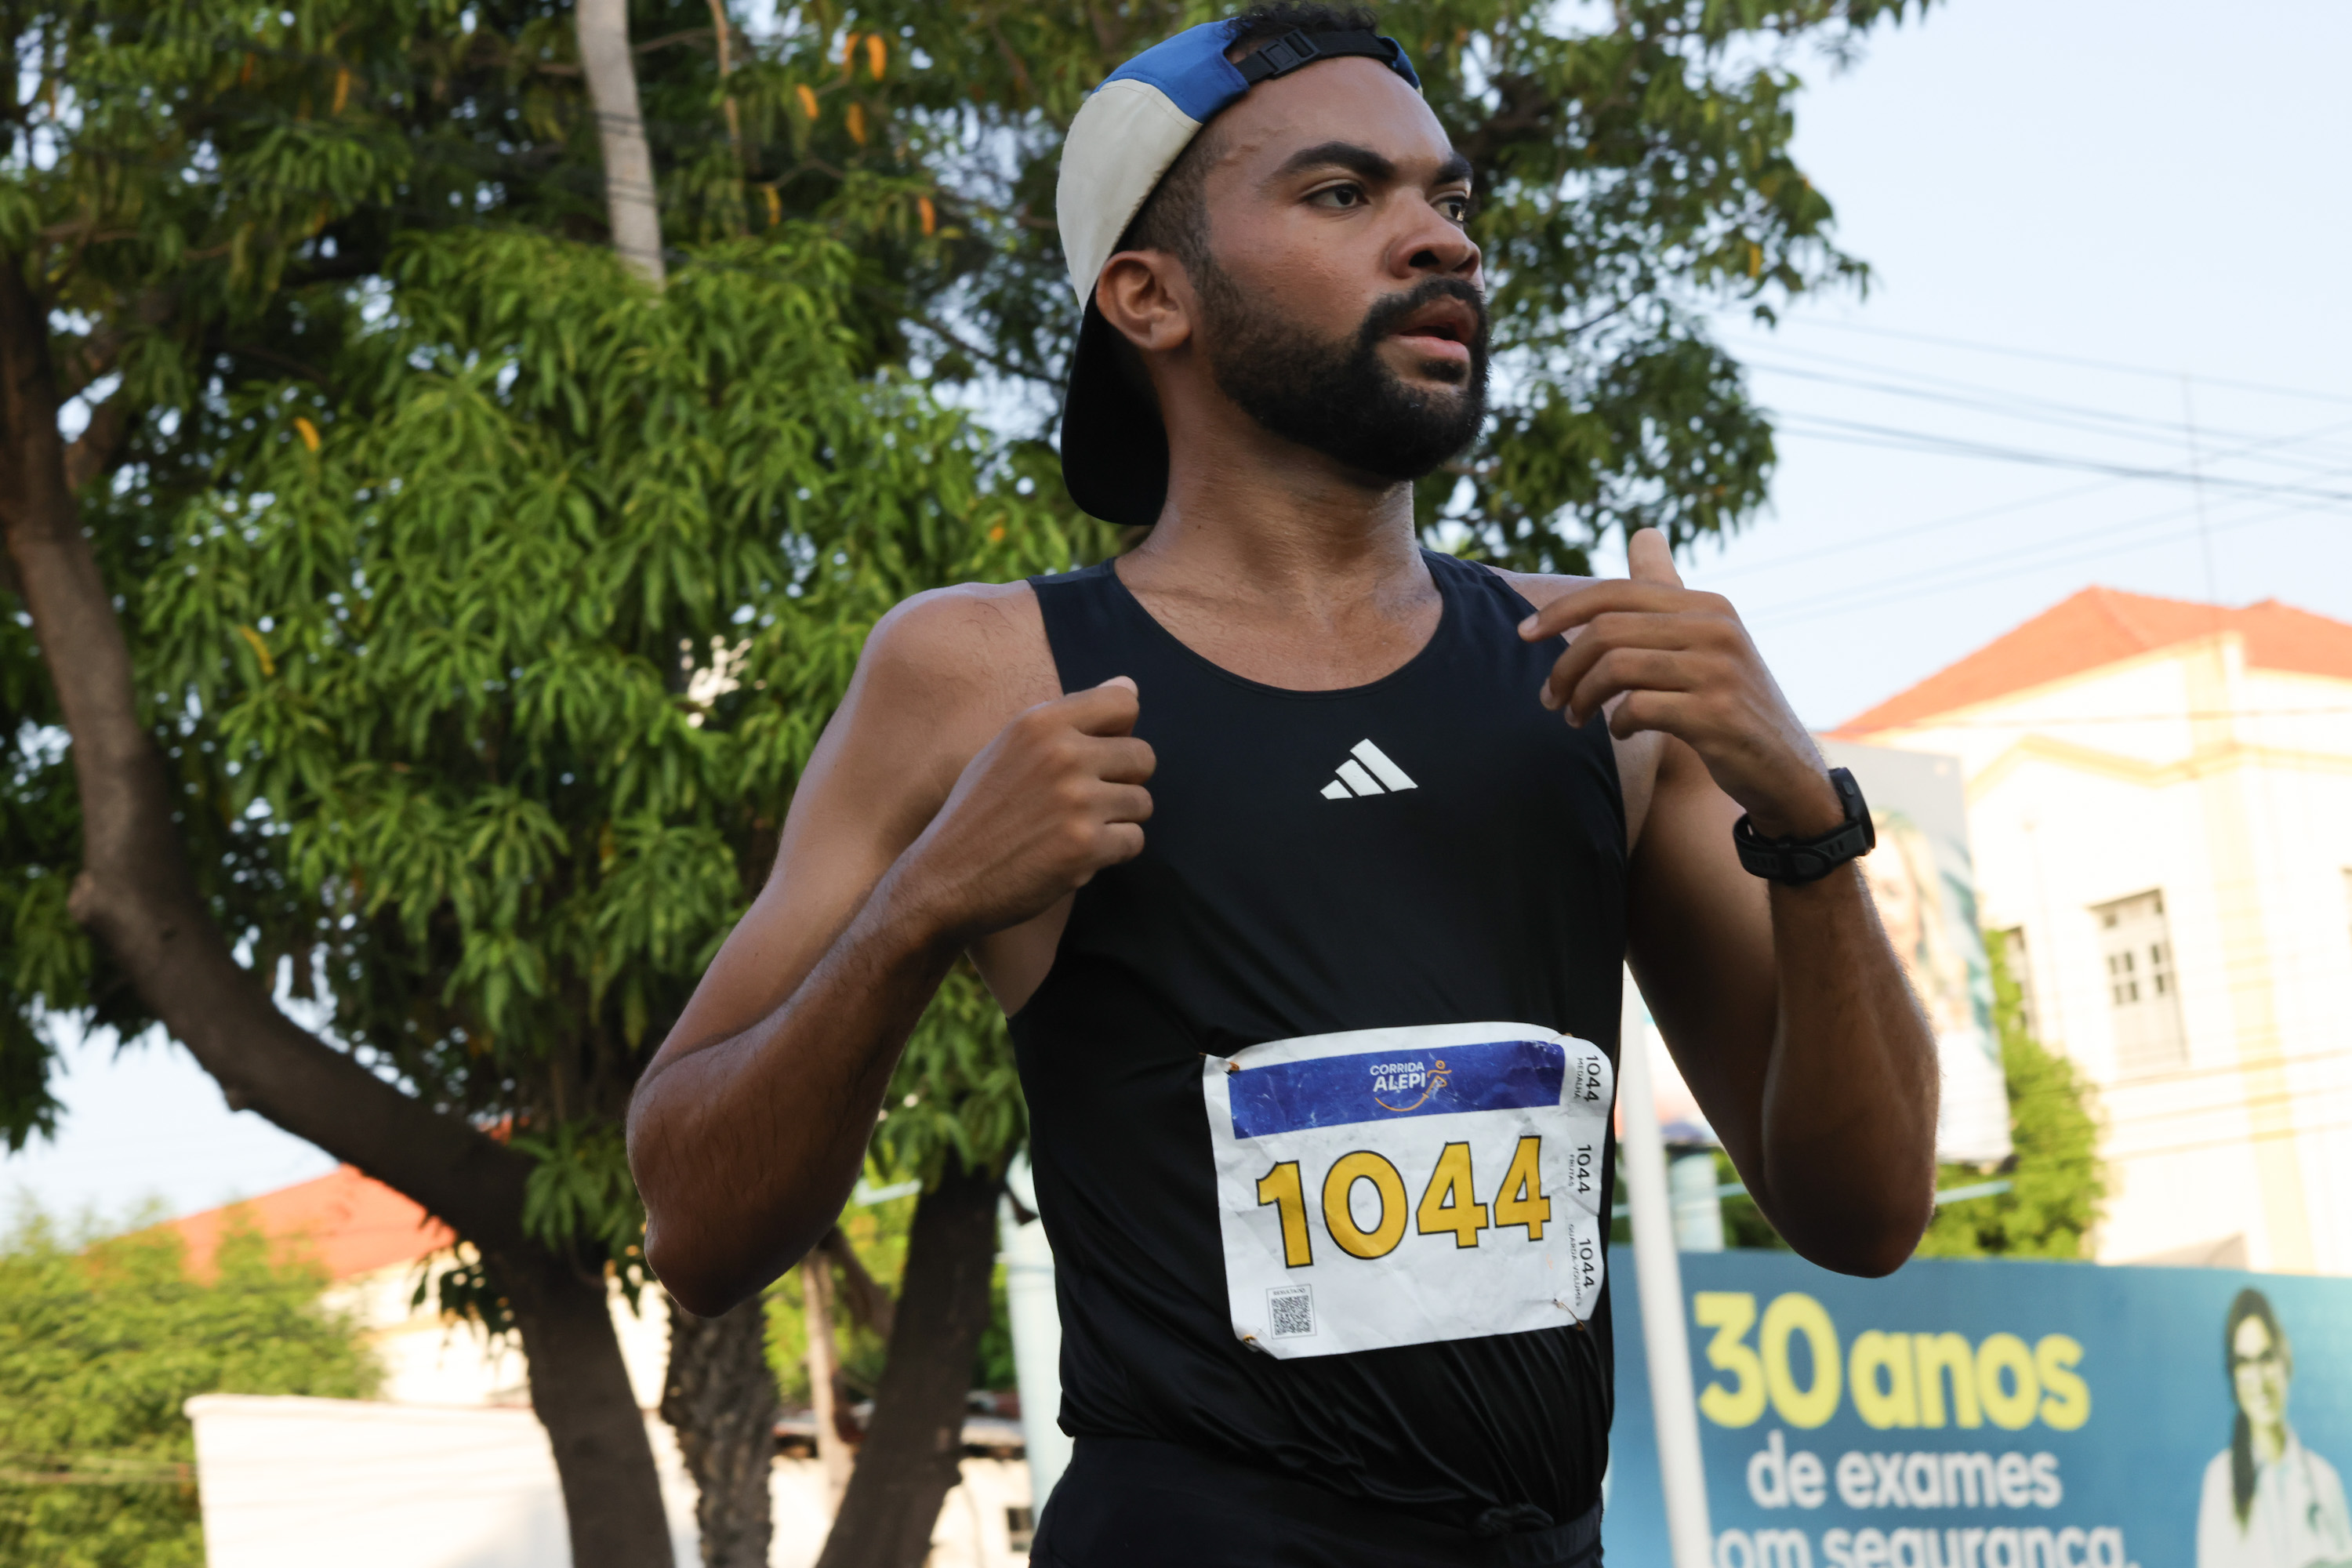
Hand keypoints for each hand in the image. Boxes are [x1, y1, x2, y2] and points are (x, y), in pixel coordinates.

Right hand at [894, 677, 1154, 943]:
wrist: (943, 880)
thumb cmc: (978, 814)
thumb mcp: (1010, 748)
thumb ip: (1068, 718)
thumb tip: (1129, 684)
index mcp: (1040, 722)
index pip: (1124, 703)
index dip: (1120, 733)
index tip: (1097, 757)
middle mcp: (1062, 754)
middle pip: (1144, 756)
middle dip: (1124, 782)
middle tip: (1085, 804)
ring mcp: (1076, 801)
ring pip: (1142, 802)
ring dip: (1117, 821)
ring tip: (1073, 831)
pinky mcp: (1085, 847)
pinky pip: (1133, 840)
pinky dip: (1111, 853)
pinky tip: (1073, 856)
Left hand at [1519, 529, 1839, 838]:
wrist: (1784, 770)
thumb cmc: (1728, 704)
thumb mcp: (1706, 641)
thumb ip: (1669, 594)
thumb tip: (1643, 533)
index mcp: (1707, 605)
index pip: (1616, 592)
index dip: (1561, 610)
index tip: (1524, 634)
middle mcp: (1716, 628)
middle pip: (1606, 630)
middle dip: (1564, 666)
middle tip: (1549, 697)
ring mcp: (1719, 670)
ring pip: (1615, 668)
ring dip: (1581, 697)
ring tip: (1574, 718)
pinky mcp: (1716, 714)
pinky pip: (1637, 708)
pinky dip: (1616, 723)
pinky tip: (1620, 731)